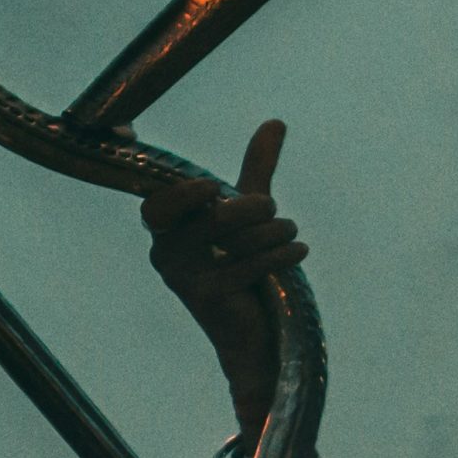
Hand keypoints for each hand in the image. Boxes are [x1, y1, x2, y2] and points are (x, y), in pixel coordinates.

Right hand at [141, 120, 298, 434]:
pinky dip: (278, 254)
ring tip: (292, 233)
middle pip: (211, 217)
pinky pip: (246, 266)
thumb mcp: (248, 216)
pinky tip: (298, 250)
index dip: (182, 196)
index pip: (158, 207)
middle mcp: (167, 256)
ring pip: (234, 241)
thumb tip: (275, 121)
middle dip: (251, 208)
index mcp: (167, 233)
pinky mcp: (208, 300)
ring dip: (273, 231)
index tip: (211, 189)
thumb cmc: (245, 268)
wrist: (253, 335)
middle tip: (275, 208)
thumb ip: (256, 171)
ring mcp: (184, 281)